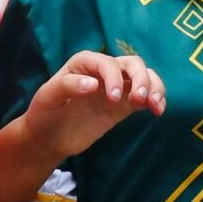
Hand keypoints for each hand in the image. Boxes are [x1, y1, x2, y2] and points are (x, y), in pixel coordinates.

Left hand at [23, 52, 165, 160]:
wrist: (48, 138)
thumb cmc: (44, 114)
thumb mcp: (47, 98)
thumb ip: (66, 86)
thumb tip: (93, 84)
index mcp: (84, 63)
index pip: (107, 63)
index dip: (114, 77)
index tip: (113, 99)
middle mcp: (103, 71)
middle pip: (132, 64)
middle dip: (140, 78)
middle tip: (139, 100)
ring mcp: (116, 87)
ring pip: (143, 76)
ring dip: (153, 86)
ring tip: (154, 104)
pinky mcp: (123, 105)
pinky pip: (145, 96)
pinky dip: (155, 99)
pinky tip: (158, 110)